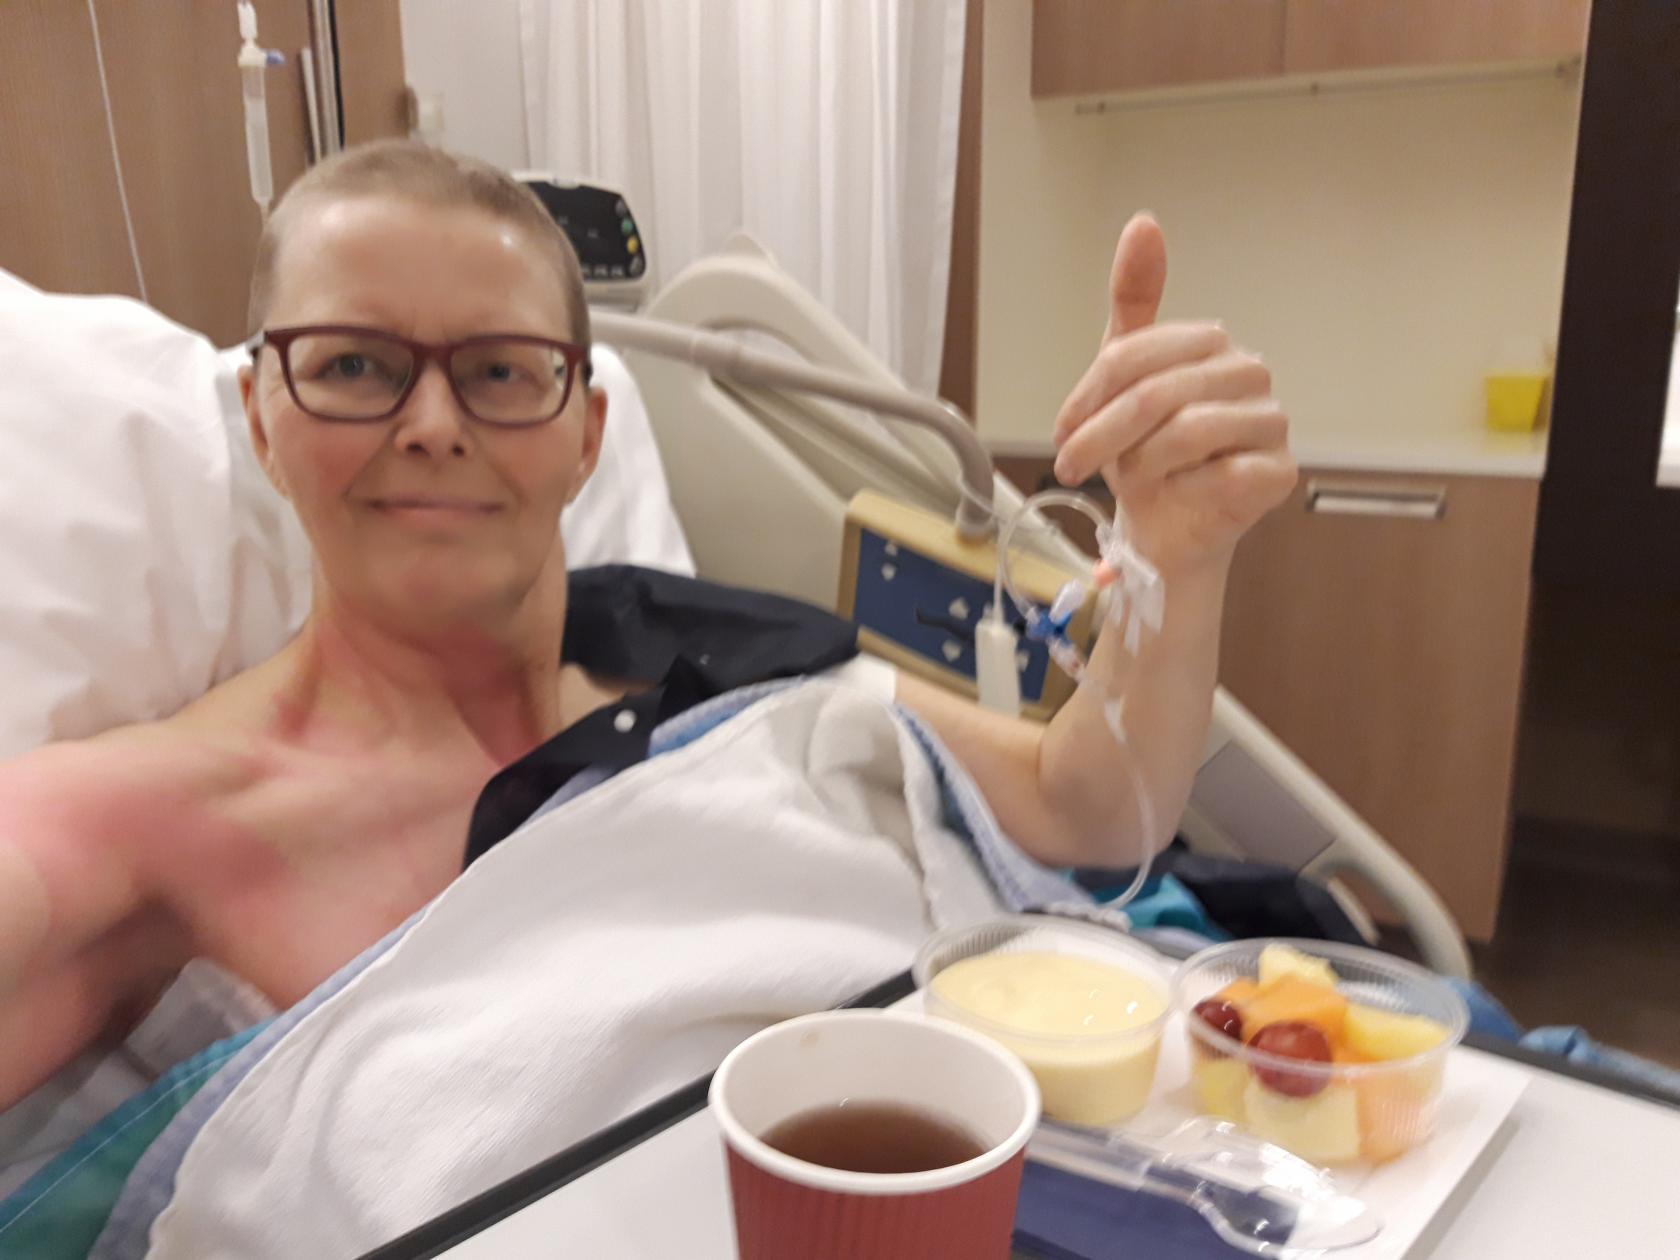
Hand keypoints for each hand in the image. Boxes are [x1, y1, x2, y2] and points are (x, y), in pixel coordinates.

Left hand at [1051, 214, 1295, 577]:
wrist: (1168, 524)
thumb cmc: (1146, 450)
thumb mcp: (1123, 374)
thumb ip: (1132, 301)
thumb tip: (1144, 221)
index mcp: (1209, 343)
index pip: (1130, 356)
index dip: (1086, 398)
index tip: (1063, 432)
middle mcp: (1250, 373)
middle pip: (1153, 395)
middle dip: (1100, 438)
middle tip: (1071, 465)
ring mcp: (1272, 422)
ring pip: (1184, 433)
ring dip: (1140, 465)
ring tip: (1133, 479)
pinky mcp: (1280, 472)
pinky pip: (1219, 475)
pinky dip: (1183, 490)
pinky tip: (1180, 493)